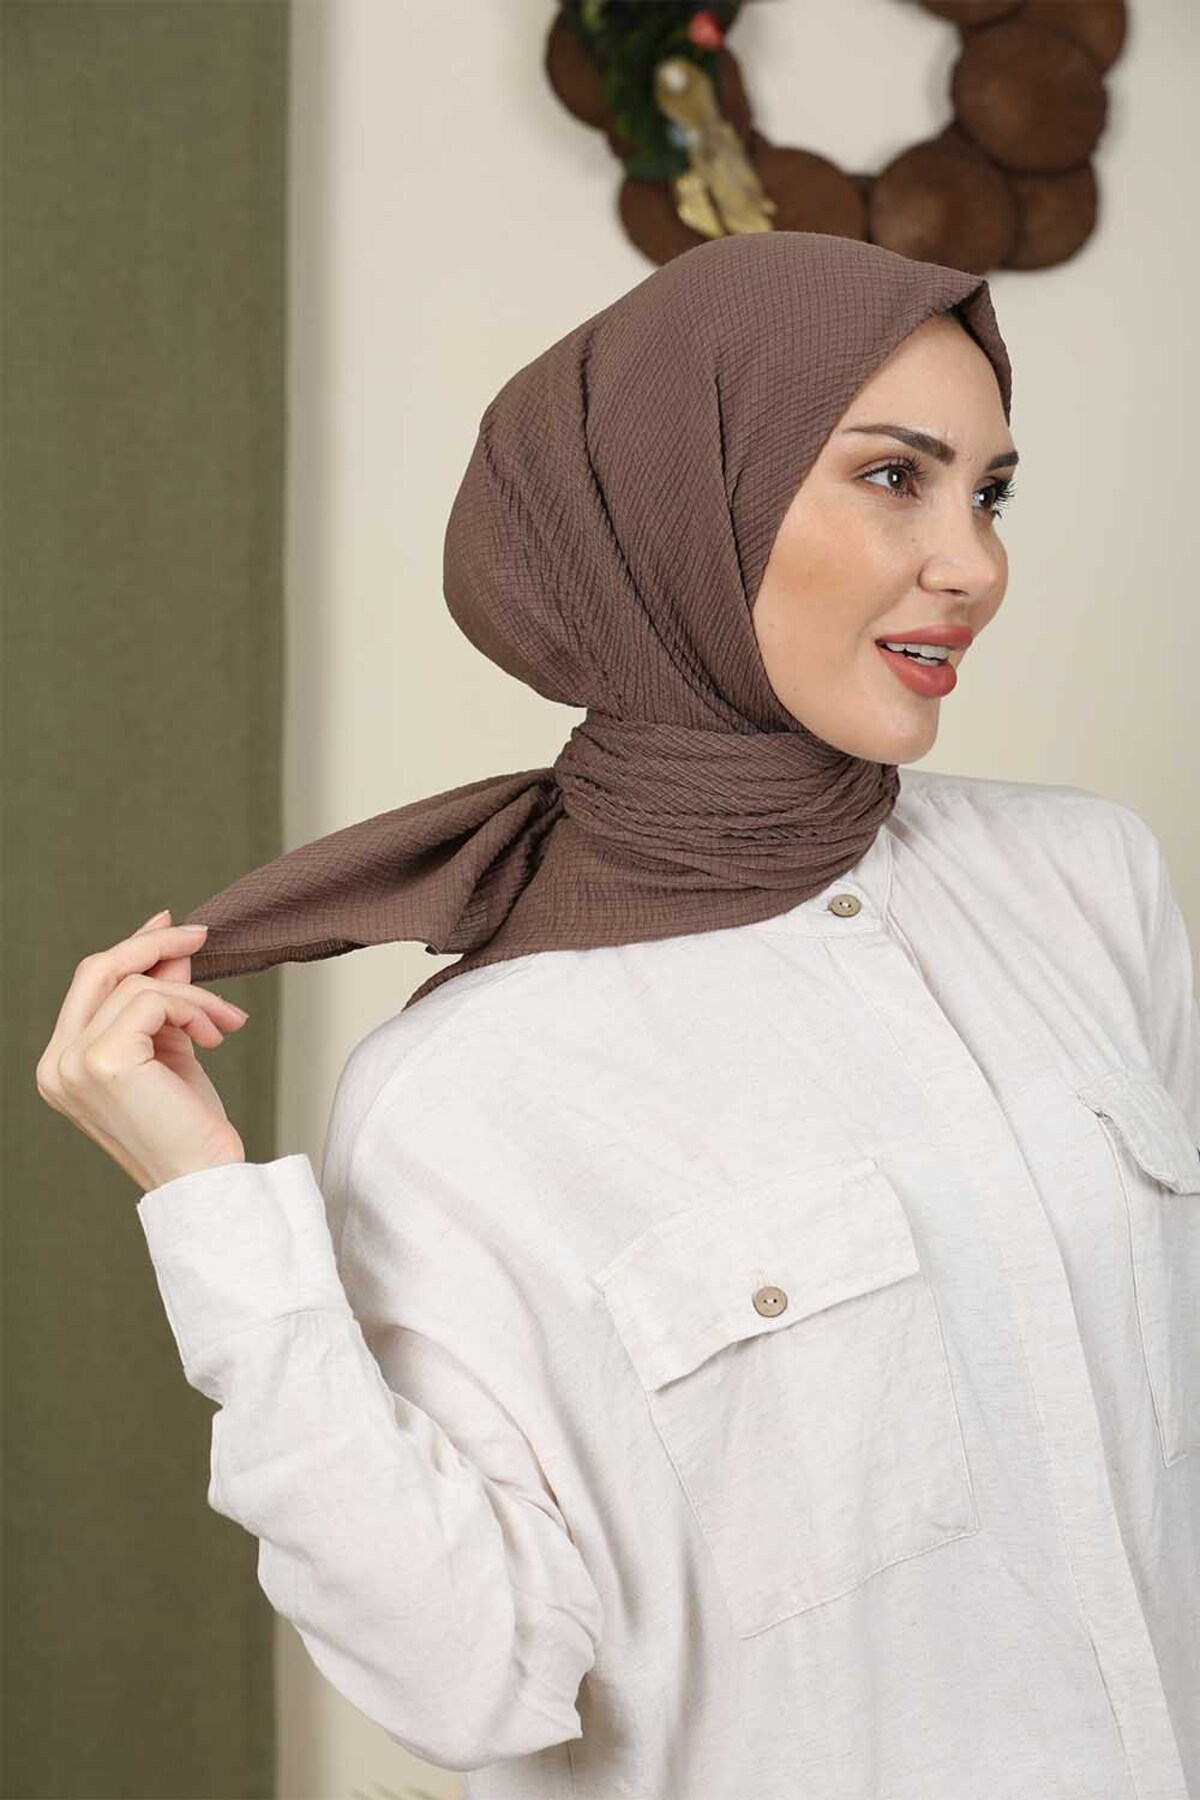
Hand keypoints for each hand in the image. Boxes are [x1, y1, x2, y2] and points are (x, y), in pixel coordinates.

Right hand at [35, 907, 250, 1193]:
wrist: (204, 1180)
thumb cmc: (188, 1127)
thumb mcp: (172, 1050)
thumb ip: (163, 1002)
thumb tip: (171, 949)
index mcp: (63, 1065)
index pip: (89, 986)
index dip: (131, 950)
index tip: (170, 927)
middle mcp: (57, 1065)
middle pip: (98, 971)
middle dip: (153, 945)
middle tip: (201, 934)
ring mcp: (74, 1063)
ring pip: (138, 986)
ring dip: (194, 996)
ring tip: (224, 1025)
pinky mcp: (105, 1061)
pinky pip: (155, 1001)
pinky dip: (194, 1008)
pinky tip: (215, 1036)